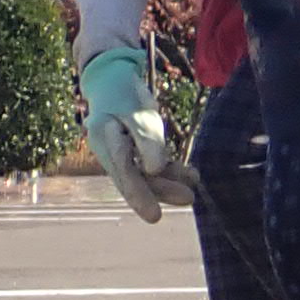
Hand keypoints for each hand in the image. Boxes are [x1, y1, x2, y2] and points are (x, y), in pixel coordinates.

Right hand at [78, 46, 192, 222]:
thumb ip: (146, 138)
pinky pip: (151, 166)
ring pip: (144, 174)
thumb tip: (155, 170)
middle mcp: (108, 151)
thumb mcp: (137, 110)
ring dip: (170, 182)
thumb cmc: (125, 94)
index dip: (139, 194)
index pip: (123, 171)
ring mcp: (119, 153)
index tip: (154, 216)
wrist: (112, 82)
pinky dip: (170, 171)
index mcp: (104, 138)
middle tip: (189, 199)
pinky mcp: (131, 152)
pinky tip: (191, 175)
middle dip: (161, 191)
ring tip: (194, 185)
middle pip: (134, 178)